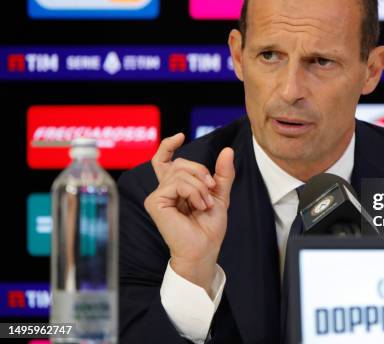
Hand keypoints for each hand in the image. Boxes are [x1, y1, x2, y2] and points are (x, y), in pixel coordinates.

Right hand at [144, 133, 234, 295]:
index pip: (164, 160)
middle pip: (179, 163)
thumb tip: (228, 150)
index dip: (168, 145)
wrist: (205, 248)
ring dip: (200, 186)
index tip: (180, 136)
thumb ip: (222, 173)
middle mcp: (163, 189)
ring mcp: (158, 196)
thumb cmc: (209, 227)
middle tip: (211, 190)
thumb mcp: (220, 195)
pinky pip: (176, 183)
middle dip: (201, 172)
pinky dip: (193, 192)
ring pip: (179, 172)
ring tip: (205, 204)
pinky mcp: (155, 202)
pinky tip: (198, 205)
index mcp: (175, 187)